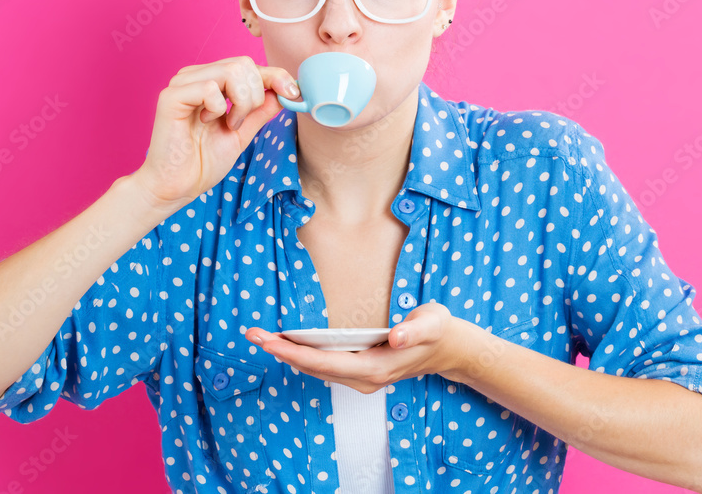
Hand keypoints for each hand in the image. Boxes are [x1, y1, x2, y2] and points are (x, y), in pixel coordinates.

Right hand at [130, 56, 299, 211]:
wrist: (179, 186)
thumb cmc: (204, 160)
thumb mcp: (243, 132)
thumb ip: (261, 111)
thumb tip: (286, 92)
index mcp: (212, 81)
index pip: (250, 65)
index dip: (276, 75)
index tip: (294, 93)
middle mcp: (196, 76)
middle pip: (243, 63)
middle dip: (256, 96)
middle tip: (241, 122)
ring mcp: (182, 83)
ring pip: (231, 71)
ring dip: (241, 103)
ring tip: (229, 124)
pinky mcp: (171, 96)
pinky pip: (210, 88)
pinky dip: (219, 108)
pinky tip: (206, 122)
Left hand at [245, 303, 465, 393]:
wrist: (449, 348)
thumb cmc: (438, 331)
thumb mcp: (432, 322)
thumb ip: (414, 330)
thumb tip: (395, 337)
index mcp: (376, 368)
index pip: (325, 363)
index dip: (294, 353)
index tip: (270, 341)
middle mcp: (364, 378)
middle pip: (314, 368)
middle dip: (281, 352)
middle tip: (253, 334)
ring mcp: (362, 378)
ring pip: (317, 369)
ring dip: (288, 355)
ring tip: (263, 337)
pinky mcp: (361, 372)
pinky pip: (325, 366)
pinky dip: (304, 356)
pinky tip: (289, 345)